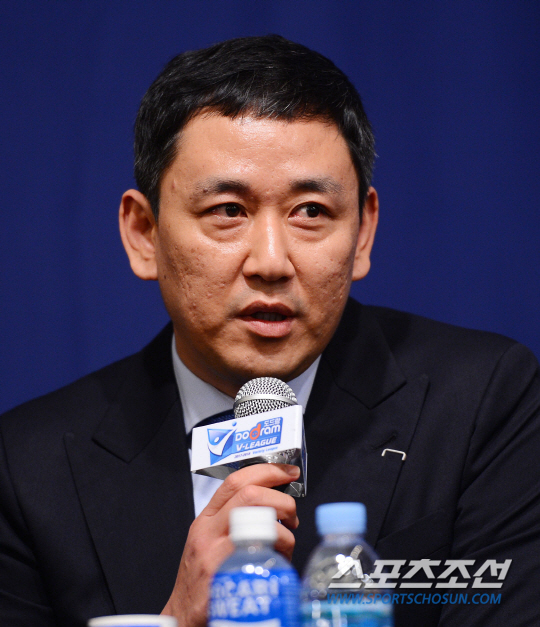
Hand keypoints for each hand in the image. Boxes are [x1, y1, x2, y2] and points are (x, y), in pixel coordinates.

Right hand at [161, 463, 299, 626]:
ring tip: (286, 543)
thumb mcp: (211, 540)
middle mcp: (208, 531)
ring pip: (260, 524)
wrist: (182, 617)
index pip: (236, 481)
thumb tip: (274, 501)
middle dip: (282, 501)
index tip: (289, 472)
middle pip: (251, 496)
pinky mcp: (224, 578)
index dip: (267, 471)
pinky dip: (280, 555)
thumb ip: (235, 518)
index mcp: (207, 518)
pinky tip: (280, 562)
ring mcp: (214, 554)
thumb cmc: (203, 579)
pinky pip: (260, 556)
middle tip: (292, 515)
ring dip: (285, 532)